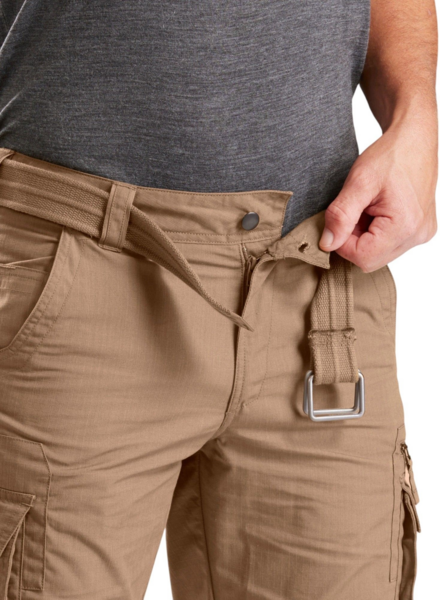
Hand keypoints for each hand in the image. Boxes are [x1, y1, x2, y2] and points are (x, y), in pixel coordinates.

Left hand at [319, 116, 437, 271]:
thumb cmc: (391, 155)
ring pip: (378, 254)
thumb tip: (327, 244)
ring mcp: (421, 234)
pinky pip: (389, 245)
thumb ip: (341, 215)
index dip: (343, 242)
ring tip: (368, 208)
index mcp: (405, 225)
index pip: (362, 257)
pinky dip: (376, 233)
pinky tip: (377, 211)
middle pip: (371, 259)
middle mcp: (417, 235)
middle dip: (353, 240)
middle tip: (355, 210)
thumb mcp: (359, 182)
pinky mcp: (419, 230)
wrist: (414, 139)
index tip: (341, 218)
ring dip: (364, 236)